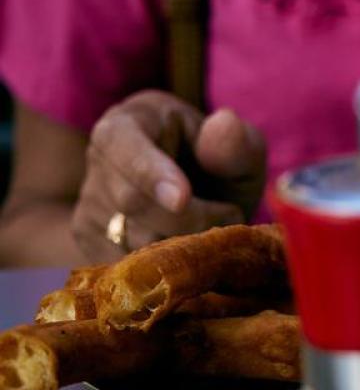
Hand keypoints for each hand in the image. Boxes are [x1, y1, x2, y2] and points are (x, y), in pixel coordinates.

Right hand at [71, 91, 268, 261]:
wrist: (202, 198)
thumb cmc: (220, 167)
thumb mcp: (240, 151)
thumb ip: (236, 143)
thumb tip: (224, 124)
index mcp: (129, 122)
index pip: (123, 143)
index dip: (150, 173)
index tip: (182, 199)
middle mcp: (98, 159)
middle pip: (130, 201)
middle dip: (188, 219)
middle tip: (231, 215)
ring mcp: (89, 201)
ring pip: (128, 239)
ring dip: (180, 246)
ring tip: (211, 230)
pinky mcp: (90, 239)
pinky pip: (124, 264)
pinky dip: (163, 267)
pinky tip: (186, 251)